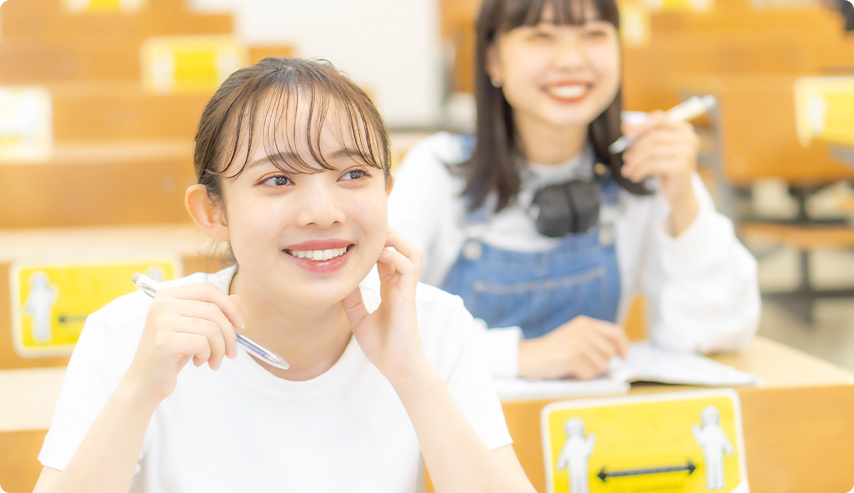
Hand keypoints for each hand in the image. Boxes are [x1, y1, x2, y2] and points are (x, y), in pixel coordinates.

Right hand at [123, 284, 240, 405]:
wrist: (145, 381)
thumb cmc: (172, 353)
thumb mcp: (194, 329)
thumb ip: (212, 312)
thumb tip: (237, 299)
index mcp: (168, 295)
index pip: (208, 290)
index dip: (229, 306)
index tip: (240, 324)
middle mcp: (163, 304)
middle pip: (214, 310)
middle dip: (229, 334)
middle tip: (231, 353)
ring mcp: (162, 321)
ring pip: (211, 329)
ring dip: (220, 349)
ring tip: (213, 360)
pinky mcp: (164, 341)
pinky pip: (202, 343)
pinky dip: (208, 355)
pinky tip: (199, 362)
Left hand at [342, 229, 428, 383]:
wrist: (398, 367)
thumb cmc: (382, 347)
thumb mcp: (359, 319)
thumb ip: (353, 299)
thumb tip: (341, 280)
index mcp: (391, 289)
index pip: (387, 257)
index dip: (376, 244)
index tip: (356, 238)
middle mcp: (400, 286)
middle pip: (403, 248)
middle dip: (389, 235)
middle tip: (367, 229)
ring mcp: (406, 289)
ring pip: (412, 252)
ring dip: (397, 240)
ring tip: (378, 236)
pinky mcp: (409, 296)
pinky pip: (408, 267)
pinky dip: (395, 256)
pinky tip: (379, 256)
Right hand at [517, 316, 628, 379]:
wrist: (527, 357)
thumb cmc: (552, 351)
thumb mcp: (574, 337)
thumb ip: (594, 339)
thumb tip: (619, 352)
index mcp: (585, 323)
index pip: (616, 332)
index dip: (623, 346)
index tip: (623, 357)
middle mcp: (583, 330)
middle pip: (610, 353)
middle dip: (600, 363)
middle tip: (582, 364)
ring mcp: (578, 342)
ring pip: (602, 366)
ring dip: (589, 371)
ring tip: (573, 366)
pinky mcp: (572, 356)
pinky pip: (589, 373)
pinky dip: (580, 376)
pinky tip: (568, 370)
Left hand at [621, 111, 699, 233]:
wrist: (680, 192)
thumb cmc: (666, 169)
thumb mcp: (653, 150)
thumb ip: (641, 137)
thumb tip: (625, 127)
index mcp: (683, 129)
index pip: (659, 119)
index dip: (641, 126)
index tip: (626, 135)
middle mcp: (688, 138)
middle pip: (652, 137)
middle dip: (635, 148)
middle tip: (626, 159)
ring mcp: (687, 152)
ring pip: (650, 151)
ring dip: (635, 162)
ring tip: (627, 171)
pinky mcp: (681, 166)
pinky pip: (652, 164)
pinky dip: (639, 170)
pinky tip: (635, 177)